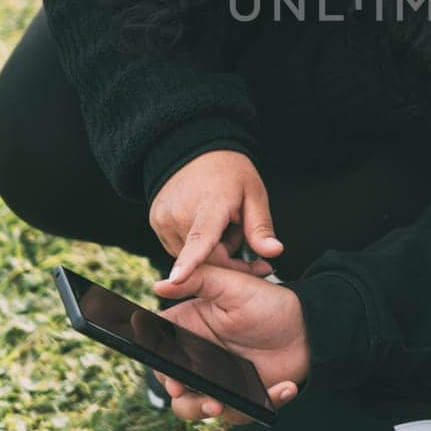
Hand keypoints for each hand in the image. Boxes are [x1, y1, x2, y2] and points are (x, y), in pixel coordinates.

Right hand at [150, 150, 283, 295]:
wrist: (196, 150)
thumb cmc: (230, 173)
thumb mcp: (254, 195)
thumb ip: (261, 228)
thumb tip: (274, 252)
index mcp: (209, 205)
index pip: (200, 238)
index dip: (190, 261)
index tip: (176, 280)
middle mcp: (180, 213)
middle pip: (206, 258)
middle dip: (228, 257)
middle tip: (241, 235)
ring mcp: (164, 217)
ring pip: (192, 256)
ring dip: (210, 251)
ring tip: (221, 224)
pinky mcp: (156, 221)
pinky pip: (179, 247)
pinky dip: (194, 244)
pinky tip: (204, 224)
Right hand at [152, 265, 310, 424]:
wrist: (306, 325)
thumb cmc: (266, 301)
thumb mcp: (233, 285)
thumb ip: (198, 281)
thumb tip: (159, 284)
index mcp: (189, 330)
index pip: (161, 351)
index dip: (160, 365)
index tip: (170, 375)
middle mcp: (199, 358)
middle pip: (175, 386)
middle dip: (182, 396)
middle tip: (188, 392)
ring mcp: (219, 380)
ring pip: (199, 406)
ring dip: (205, 408)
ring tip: (221, 404)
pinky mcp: (243, 396)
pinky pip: (243, 411)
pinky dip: (264, 403)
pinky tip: (284, 387)